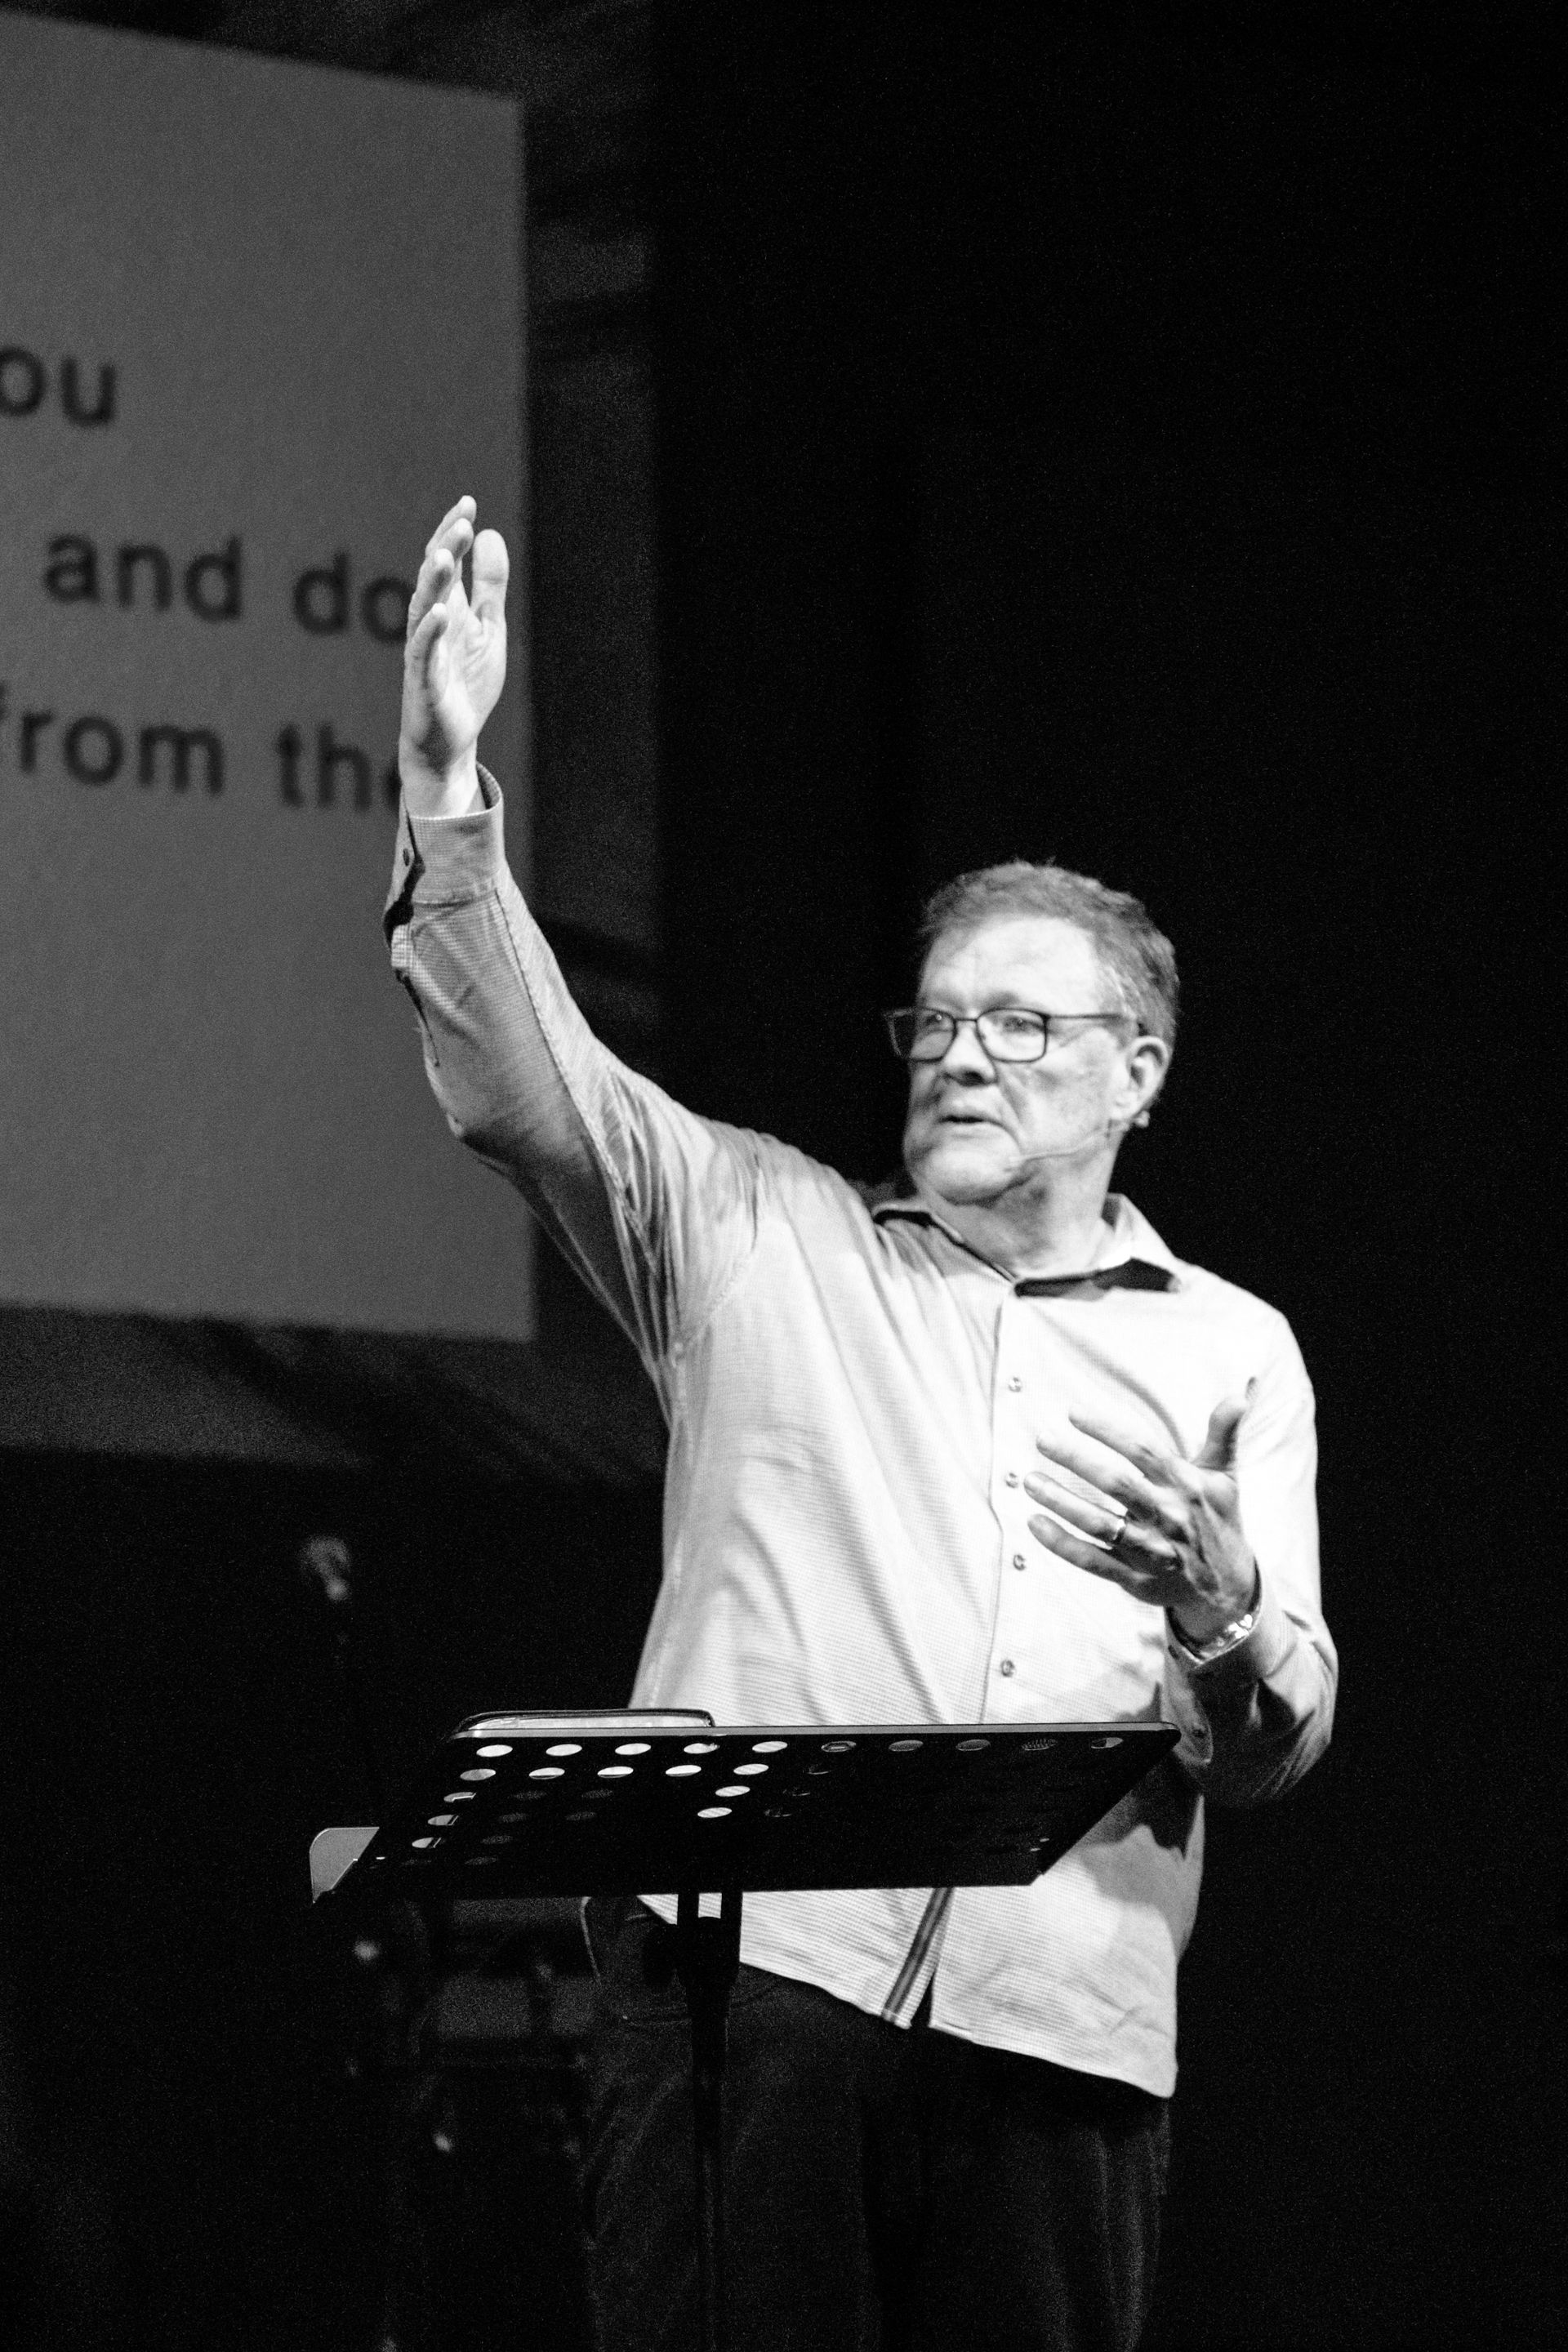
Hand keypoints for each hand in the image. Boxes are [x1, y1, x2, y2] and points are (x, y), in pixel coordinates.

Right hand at [398, 496, 508, 813]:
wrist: (452, 742)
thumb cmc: (466, 685)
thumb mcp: (488, 629)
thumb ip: (489, 586)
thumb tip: (490, 534)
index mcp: (447, 609)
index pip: (444, 562)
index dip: (453, 533)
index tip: (468, 503)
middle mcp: (430, 625)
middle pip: (432, 579)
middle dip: (444, 549)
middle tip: (460, 522)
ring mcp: (424, 653)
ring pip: (421, 610)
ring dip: (433, 584)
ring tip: (445, 557)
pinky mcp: (422, 683)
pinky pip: (422, 654)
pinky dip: (430, 633)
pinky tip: (440, 612)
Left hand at [1023, 1391, 1256, 1645]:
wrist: (1228, 1587)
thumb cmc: (1218, 1519)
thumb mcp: (1224, 1476)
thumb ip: (1223, 1434)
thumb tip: (1240, 1394)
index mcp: (1188, 1487)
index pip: (1144, 1452)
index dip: (1108, 1431)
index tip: (1072, 1413)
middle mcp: (1170, 1518)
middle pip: (1118, 1485)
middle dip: (1077, 1461)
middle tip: (1042, 1441)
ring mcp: (1151, 1551)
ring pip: (1100, 1524)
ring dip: (1061, 1502)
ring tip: (1030, 1481)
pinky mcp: (1135, 1579)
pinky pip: (1092, 1561)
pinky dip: (1061, 1544)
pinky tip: (1035, 1523)